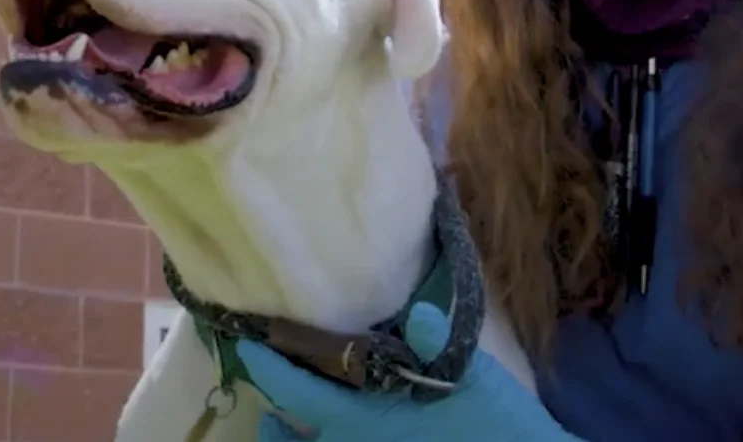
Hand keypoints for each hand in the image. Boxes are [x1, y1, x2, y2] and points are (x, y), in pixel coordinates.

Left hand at [239, 304, 578, 440]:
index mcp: (362, 421)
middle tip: (266, 403)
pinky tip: (344, 437)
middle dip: (274, 423)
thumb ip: (439, 347)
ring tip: (281, 431)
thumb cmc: (494, 428)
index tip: (248, 344)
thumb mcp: (473, 380)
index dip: (269, 368)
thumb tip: (419, 314)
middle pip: (292, 439)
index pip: (297, 393)